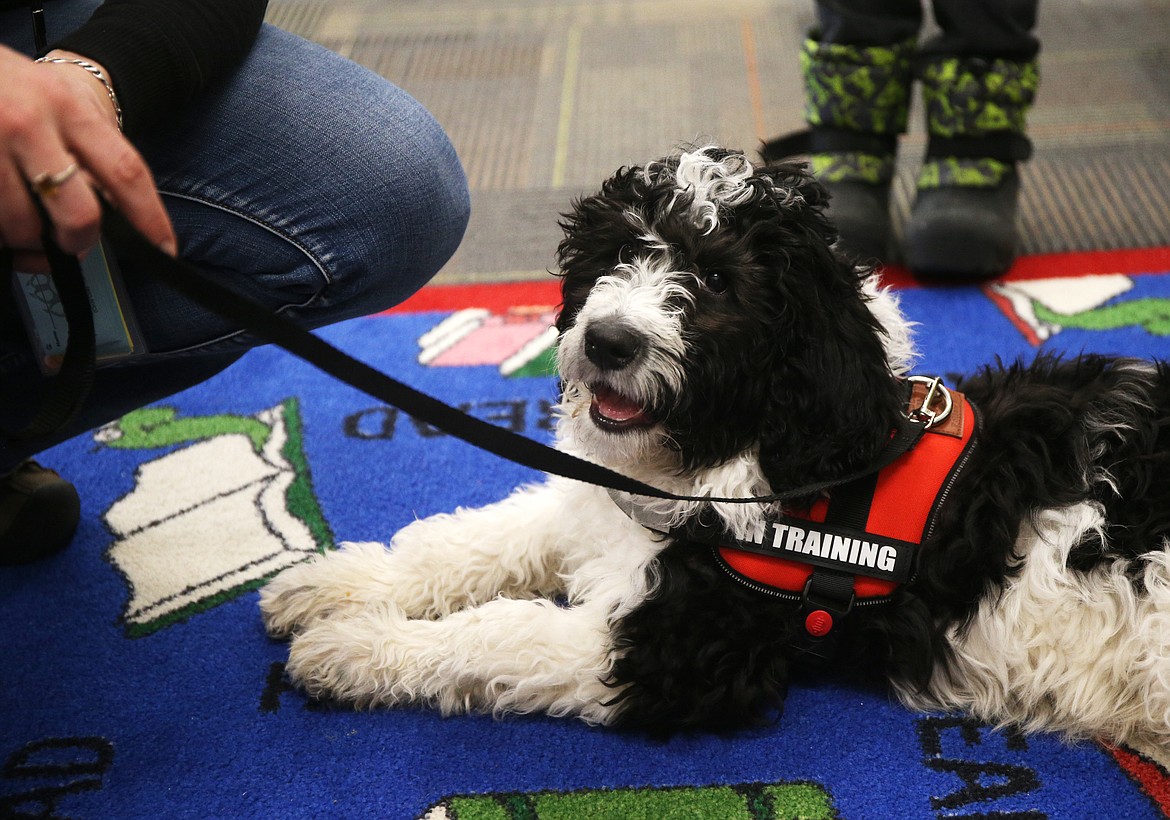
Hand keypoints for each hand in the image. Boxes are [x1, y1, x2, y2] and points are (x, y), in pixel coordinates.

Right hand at [0, 45, 176, 271]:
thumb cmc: (22, 91)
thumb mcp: (66, 104)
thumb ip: (91, 153)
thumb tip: (108, 216)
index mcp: (69, 107)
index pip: (125, 172)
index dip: (150, 218)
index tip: (164, 247)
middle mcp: (29, 123)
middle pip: (78, 214)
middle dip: (80, 241)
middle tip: (73, 242)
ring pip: (23, 227)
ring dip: (27, 240)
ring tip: (24, 220)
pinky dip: (1, 237)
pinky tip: (2, 219)